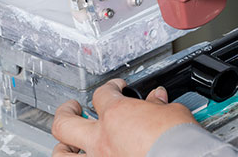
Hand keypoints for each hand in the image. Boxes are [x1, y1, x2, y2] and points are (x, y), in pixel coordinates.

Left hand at [51, 79, 196, 156]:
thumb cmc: (176, 140)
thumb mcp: (171, 112)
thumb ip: (158, 105)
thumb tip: (157, 99)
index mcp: (116, 115)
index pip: (102, 93)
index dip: (110, 87)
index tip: (116, 88)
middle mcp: (101, 139)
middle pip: (65, 123)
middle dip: (66, 112)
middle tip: (72, 107)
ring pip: (61, 154)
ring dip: (63, 147)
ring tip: (68, 143)